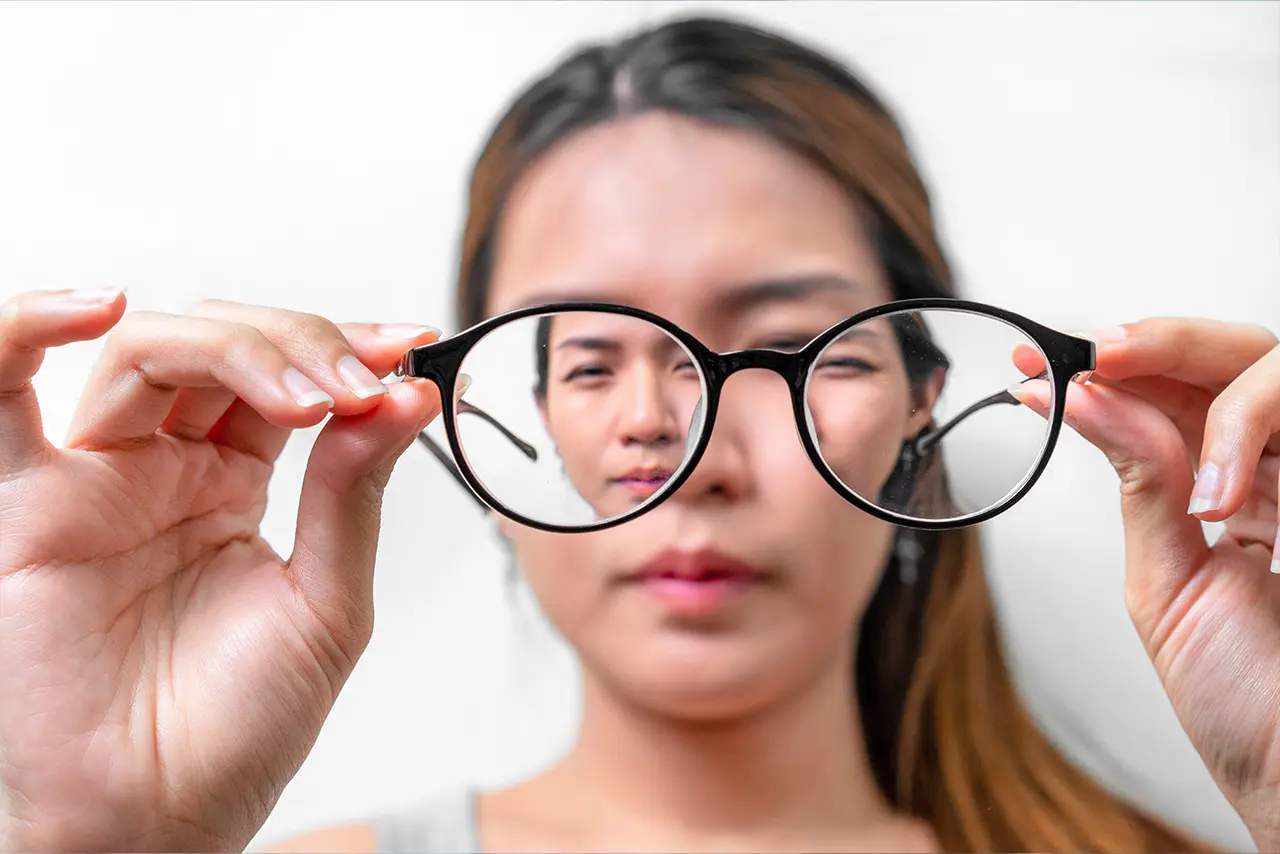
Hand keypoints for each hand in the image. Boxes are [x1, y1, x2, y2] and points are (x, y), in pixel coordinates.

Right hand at [0, 289, 443, 850]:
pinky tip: (102, 307)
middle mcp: (164, 469)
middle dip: (302, 343)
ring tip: (307, 396)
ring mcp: (98, 479)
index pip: (285, 375)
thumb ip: (354, 493)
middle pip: (222, 346)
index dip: (344, 346)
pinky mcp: (30, 504)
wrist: (161, 820)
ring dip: (235, 346)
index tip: (409, 346)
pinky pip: (0, 392)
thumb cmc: (239, 729)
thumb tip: (406, 393)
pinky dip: (28, 327)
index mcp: (232, 485)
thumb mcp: (327, 603)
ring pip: (148, 351)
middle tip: (361, 382)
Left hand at [1015, 318, 1279, 850]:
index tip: (1037, 359)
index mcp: (1233, 491)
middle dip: (1161, 344)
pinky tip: (1212, 494)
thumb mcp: (1167, 583)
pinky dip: (1249, 438)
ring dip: (1208, 391)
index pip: (1179, 396)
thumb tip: (1082, 397)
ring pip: (1279, 372)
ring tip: (1148, 426)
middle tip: (1088, 355)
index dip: (1115, 367)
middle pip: (1240, 360)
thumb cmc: (1243, 700)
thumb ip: (1139, 484)